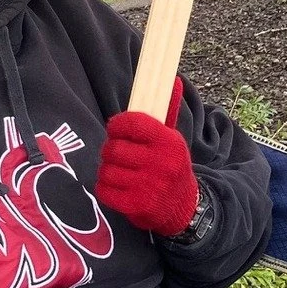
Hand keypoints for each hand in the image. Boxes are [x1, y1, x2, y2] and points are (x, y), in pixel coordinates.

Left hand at [95, 78, 198, 239]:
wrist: (182, 208)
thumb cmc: (171, 166)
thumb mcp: (173, 139)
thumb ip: (167, 111)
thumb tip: (173, 79)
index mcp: (170, 142)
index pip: (133, 122)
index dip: (118, 124)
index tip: (116, 128)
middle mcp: (161, 164)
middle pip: (114, 148)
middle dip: (111, 149)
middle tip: (117, 153)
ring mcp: (149, 186)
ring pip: (107, 170)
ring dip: (107, 170)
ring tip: (118, 170)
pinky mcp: (137, 206)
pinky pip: (104, 190)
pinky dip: (105, 188)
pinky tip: (116, 187)